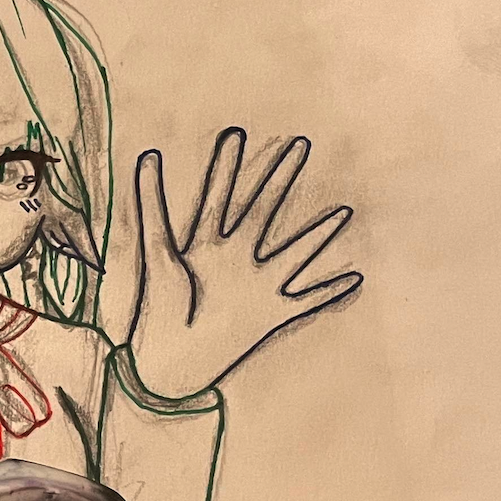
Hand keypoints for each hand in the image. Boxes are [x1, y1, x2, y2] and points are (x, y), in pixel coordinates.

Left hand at [123, 128, 361, 400]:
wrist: (168, 366)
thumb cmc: (158, 313)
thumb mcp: (158, 253)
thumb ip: (152, 208)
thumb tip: (147, 157)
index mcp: (205, 247)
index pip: (219, 197)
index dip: (226, 167)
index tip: (235, 134)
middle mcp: (235, 261)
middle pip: (262, 211)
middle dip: (280, 178)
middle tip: (300, 144)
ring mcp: (255, 286)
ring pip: (294, 253)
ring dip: (317, 235)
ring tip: (342, 213)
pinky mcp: (270, 315)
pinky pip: (307, 301)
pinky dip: (330, 292)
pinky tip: (353, 279)